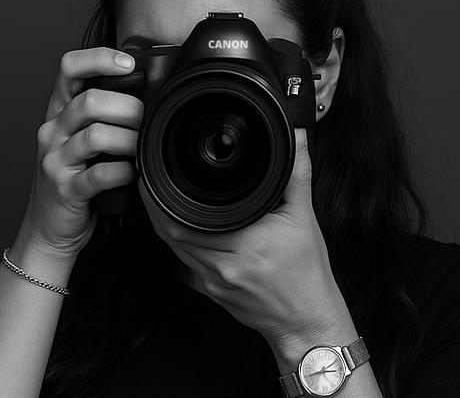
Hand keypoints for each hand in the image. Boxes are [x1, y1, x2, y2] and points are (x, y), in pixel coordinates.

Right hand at [17, 48, 141, 260]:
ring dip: (129, 140)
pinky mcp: (65, 189)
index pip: (69, 68)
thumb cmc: (74, 180)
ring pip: (95, 136)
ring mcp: (55, 160)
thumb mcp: (82, 141)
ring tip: (142, 148)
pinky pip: (99, 175)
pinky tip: (132, 174)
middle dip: (128, 107)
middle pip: (89, 101)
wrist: (49, 228)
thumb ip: (103, 117)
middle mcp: (52, 131)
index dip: (99, 58)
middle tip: (148, 119)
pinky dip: (123, 172)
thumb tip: (149, 96)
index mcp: (58, 112)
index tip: (128, 63)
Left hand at [140, 128, 358, 365]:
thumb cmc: (307, 275)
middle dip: (156, 205)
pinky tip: (179, 228)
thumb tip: (297, 138)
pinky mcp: (210, 291)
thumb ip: (296, 174)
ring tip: (159, 199)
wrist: (306, 320)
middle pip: (170, 233)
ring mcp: (212, 281)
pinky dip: (178, 242)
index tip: (160, 175)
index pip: (186, 219)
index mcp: (244, 244)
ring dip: (163, 224)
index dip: (164, 197)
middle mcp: (223, 265)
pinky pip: (184, 262)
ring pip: (173, 248)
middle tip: (151, 180)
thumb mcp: (304, 219)